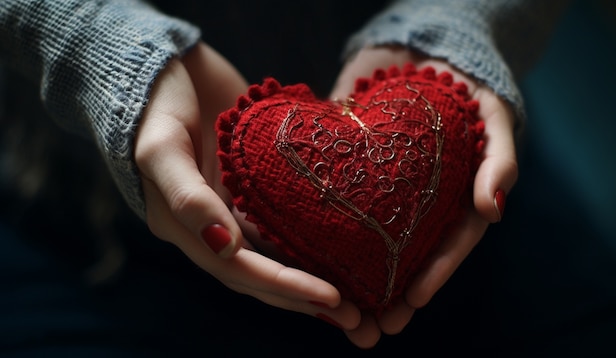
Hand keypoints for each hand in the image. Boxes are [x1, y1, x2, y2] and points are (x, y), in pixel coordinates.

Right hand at [134, 43, 359, 328]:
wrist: (164, 64)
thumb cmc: (153, 106)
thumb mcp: (160, 148)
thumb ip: (187, 197)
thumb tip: (226, 246)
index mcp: (186, 228)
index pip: (241, 270)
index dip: (285, 288)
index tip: (333, 300)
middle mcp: (213, 225)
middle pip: (265, 273)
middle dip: (308, 297)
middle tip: (359, 317)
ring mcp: (235, 204)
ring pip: (279, 251)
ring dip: (316, 273)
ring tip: (362, 293)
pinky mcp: (254, 182)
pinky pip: (286, 216)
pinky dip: (312, 235)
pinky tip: (344, 243)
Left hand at [330, 46, 518, 347]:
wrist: (419, 46)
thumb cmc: (465, 83)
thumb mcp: (494, 116)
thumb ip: (500, 160)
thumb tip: (495, 209)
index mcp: (450, 197)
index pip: (445, 243)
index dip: (432, 273)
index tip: (412, 302)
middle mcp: (414, 199)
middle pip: (405, 251)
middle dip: (390, 290)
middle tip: (374, 327)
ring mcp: (379, 185)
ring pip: (367, 235)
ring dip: (354, 272)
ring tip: (338, 308)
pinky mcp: (346, 165)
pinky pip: (333, 198)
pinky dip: (319, 225)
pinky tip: (300, 248)